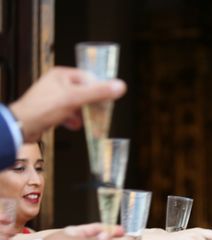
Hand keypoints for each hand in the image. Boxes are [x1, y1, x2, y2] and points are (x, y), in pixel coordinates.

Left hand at [9, 67, 126, 141]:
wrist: (22, 125)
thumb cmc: (45, 108)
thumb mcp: (75, 98)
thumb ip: (98, 92)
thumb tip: (121, 86)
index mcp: (62, 75)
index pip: (88, 78)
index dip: (99, 89)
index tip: (107, 101)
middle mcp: (57, 83)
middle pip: (84, 92)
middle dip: (92, 105)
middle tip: (99, 115)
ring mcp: (53, 97)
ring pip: (77, 104)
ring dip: (83, 114)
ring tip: (85, 122)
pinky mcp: (50, 110)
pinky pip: (68, 113)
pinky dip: (73, 120)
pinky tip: (73, 126)